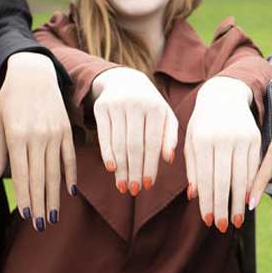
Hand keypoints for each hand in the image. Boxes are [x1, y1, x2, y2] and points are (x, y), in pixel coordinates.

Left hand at [0, 52, 76, 230]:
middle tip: (41, 226)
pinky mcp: (66, 130)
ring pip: (55, 172)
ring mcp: (55, 134)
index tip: (26, 216)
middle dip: (40, 204)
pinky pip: (69, 157)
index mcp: (17, 137)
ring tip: (53, 216)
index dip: (25, 197)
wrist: (32, 73)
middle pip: (40, 178)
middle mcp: (38, 138)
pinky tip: (69, 191)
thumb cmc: (8, 99)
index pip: (22, 175)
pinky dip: (70, 174)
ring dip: (54, 196)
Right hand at [89, 67, 178, 194]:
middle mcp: (137, 104)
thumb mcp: (165, 117)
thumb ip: (170, 136)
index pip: (153, 143)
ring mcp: (117, 105)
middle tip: (134, 190)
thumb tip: (168, 159)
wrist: (125, 81)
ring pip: (119, 143)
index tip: (149, 185)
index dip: (150, 166)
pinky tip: (111, 169)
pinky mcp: (101, 107)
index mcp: (156, 109)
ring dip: (121, 168)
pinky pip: (104, 135)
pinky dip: (107, 154)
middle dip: (134, 171)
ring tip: (122, 185)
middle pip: (134, 146)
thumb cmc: (150, 106)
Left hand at [184, 77, 260, 231]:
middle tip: (223, 226)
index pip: (205, 178)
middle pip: (224, 181)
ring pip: (241, 177)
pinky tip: (249, 202)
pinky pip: (255, 168)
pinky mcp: (256, 138)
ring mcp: (242, 138)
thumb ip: (192, 168)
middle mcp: (223, 139)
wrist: (224, 96)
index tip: (208, 220)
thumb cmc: (201, 123)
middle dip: (223, 206)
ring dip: (239, 202)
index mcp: (202, 140)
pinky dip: (252, 187)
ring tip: (238, 220)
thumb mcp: (190, 141)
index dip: (207, 202)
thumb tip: (195, 196)